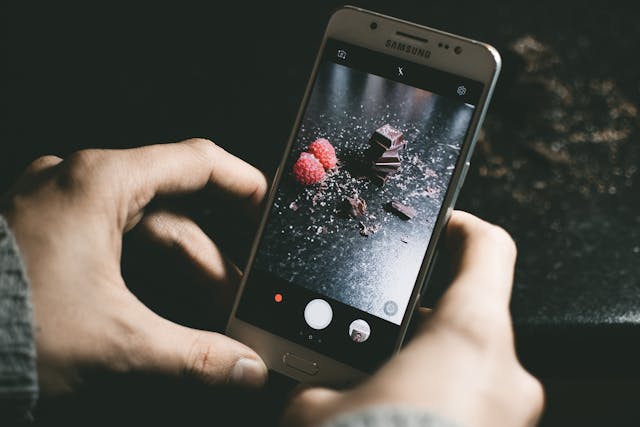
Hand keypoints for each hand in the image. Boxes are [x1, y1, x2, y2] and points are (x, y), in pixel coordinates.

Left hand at [1, 139, 268, 393]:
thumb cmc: (9, 328)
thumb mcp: (117, 344)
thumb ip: (196, 355)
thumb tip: (246, 369)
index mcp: (99, 185)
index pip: (194, 162)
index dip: (240, 181)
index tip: (268, 202)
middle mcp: (77, 184)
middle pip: (172, 210)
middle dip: (212, 257)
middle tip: (239, 297)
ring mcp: (57, 206)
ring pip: (142, 229)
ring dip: (180, 268)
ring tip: (209, 308)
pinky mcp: (44, 233)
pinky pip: (112, 240)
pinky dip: (144, 270)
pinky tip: (163, 302)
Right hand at [283, 211, 543, 426]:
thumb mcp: (318, 408)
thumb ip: (319, 378)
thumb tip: (308, 378)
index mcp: (469, 337)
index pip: (490, 249)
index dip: (463, 227)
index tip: (438, 228)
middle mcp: (505, 373)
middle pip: (471, 314)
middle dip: (421, 320)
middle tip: (376, 330)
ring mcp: (510, 417)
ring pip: (469, 366)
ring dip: (426, 365)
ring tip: (376, 382)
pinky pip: (472, 405)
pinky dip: (437, 400)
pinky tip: (393, 416)